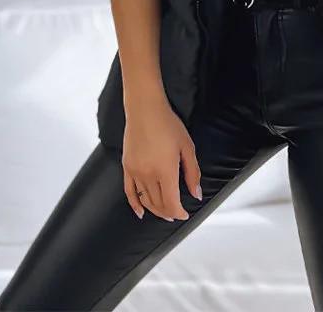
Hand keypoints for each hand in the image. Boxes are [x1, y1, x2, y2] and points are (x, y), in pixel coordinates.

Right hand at [122, 96, 202, 220]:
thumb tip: (196, 193)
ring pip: (145, 200)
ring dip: (155, 210)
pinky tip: (140, 212)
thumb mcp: (187, 147)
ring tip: (163, 213)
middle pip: (158, 204)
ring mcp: (135, 172)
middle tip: (176, 213)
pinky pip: (129, 192)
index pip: (171, 203)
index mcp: (165, 171)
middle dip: (168, 212)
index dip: (178, 212)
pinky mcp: (126, 167)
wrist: (145, 109)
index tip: (185, 214)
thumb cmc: (168, 124)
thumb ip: (192, 173)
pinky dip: (135, 204)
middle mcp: (148, 175)